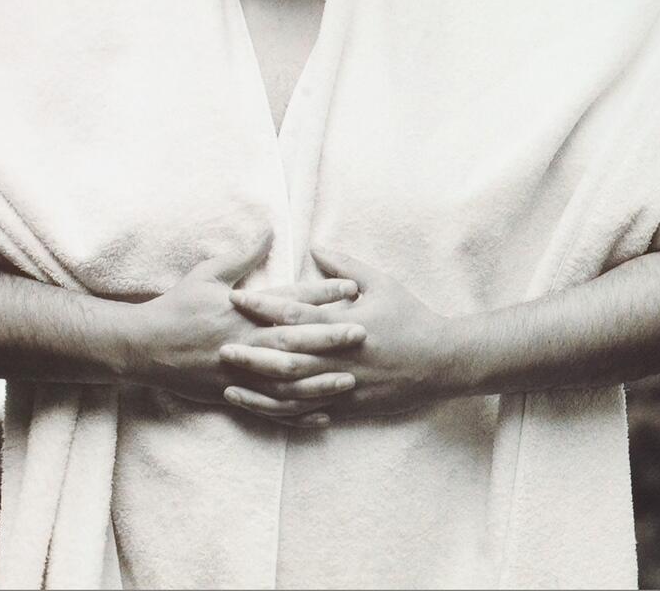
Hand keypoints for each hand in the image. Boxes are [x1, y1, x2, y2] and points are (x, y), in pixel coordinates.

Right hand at [127, 237, 364, 420]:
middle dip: (329, 338)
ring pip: (286, 381)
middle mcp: (244, 342)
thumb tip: (268, 230)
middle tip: (363, 333)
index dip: (322, 294)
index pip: (289, 300)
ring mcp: (239, 372)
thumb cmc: (176, 307)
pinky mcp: (232, 394)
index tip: (351, 290)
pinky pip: (269, 408)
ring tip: (350, 380)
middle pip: (294, 340)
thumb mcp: (208, 274)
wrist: (140, 348)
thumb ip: (242, 255)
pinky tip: (322, 416)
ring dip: (319, 381)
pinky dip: (296, 414)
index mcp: (242, 311)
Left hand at [221, 247, 461, 423]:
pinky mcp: (347, 404)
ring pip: (292, 390)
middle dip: (251, 351)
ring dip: (259, 387)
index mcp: (345, 323)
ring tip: (229, 383)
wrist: (441, 360)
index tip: (237, 298)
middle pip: (286, 356)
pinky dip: (281, 412)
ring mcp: (342, 384)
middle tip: (218, 346)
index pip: (296, 314)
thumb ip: (346, 267)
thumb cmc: (412, 317)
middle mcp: (339, 356)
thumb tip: (316, 247)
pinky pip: (307, 411)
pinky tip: (261, 408)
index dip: (264, 306)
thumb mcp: (383, 283)